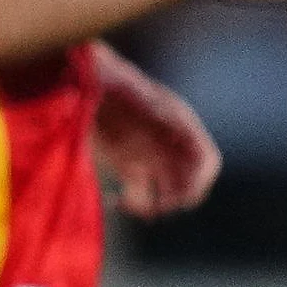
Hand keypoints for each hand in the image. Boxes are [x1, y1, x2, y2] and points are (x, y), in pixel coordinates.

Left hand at [91, 44, 220, 217]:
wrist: (80, 80)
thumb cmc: (107, 82)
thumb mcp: (129, 94)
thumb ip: (147, 109)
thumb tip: (157, 119)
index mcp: (178, 125)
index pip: (205, 160)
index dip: (198, 181)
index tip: (179, 194)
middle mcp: (168, 143)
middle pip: (188, 181)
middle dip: (175, 198)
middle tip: (151, 207)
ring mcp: (149, 154)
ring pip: (165, 191)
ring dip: (155, 206)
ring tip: (128, 206)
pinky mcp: (126, 164)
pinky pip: (140, 194)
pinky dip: (132, 204)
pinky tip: (113, 201)